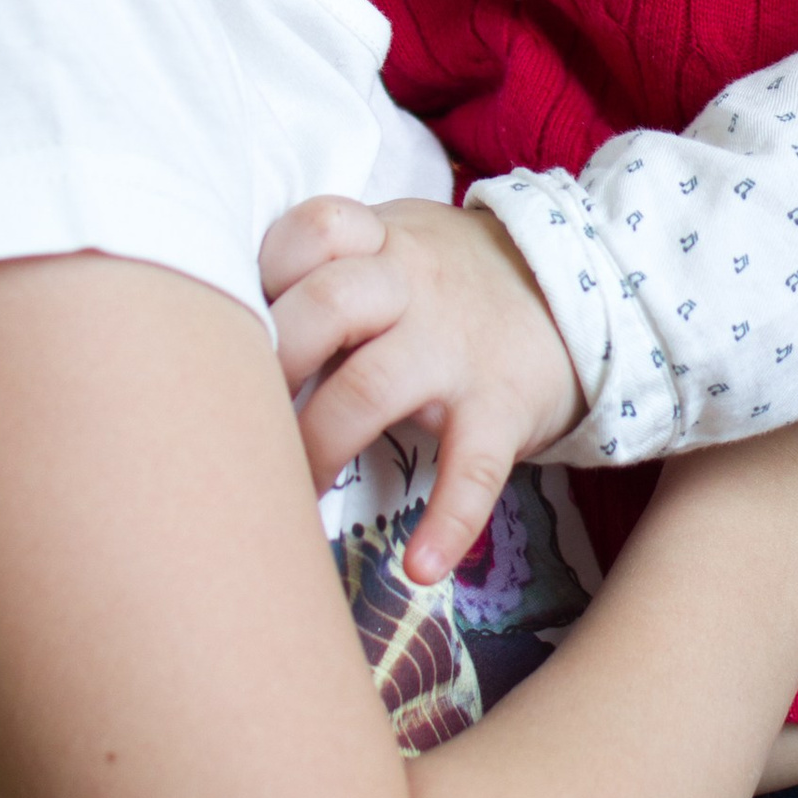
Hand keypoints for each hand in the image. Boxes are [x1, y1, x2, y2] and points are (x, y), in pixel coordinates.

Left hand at [257, 195, 582, 582]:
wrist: (575, 295)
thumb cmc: (448, 282)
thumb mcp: (392, 245)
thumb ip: (322, 269)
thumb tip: (221, 321)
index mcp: (380, 244)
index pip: (315, 230)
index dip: (269, 272)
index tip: (241, 320)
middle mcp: (415, 287)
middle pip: (328, 305)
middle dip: (273, 364)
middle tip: (243, 418)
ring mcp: (457, 349)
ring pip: (373, 387)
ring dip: (319, 446)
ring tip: (292, 494)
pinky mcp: (501, 410)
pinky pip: (475, 469)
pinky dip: (449, 521)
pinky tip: (421, 567)